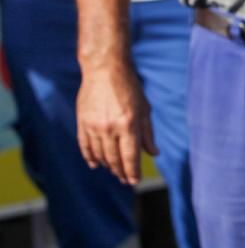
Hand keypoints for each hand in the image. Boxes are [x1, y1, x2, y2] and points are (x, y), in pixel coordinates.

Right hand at [77, 60, 154, 184]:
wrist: (104, 70)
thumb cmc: (130, 87)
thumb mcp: (144, 108)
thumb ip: (147, 133)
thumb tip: (153, 153)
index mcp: (129, 124)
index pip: (130, 156)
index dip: (132, 171)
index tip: (134, 181)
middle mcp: (111, 128)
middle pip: (114, 159)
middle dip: (121, 171)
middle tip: (125, 179)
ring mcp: (94, 126)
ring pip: (100, 155)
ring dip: (107, 165)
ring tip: (114, 171)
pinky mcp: (83, 123)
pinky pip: (85, 146)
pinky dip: (90, 157)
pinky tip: (95, 164)